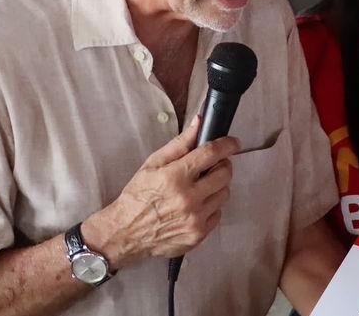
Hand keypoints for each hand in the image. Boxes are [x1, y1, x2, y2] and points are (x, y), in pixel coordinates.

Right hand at [87, 116, 239, 268]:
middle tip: (211, 167)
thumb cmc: (138, 195)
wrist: (125, 232)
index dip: (227, 145)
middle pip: (225, 173)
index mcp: (175, 177)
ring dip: (216, 187)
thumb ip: (179, 144)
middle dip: (222, 166)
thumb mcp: (152, 164)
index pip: (211, 154)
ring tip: (200, 188)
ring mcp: (195, 218)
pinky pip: (218, 214)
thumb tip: (200, 123)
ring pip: (224, 194)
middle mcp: (188, 198)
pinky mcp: (198, 235)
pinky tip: (195, 207)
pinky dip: (210, 207)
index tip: (233, 143)